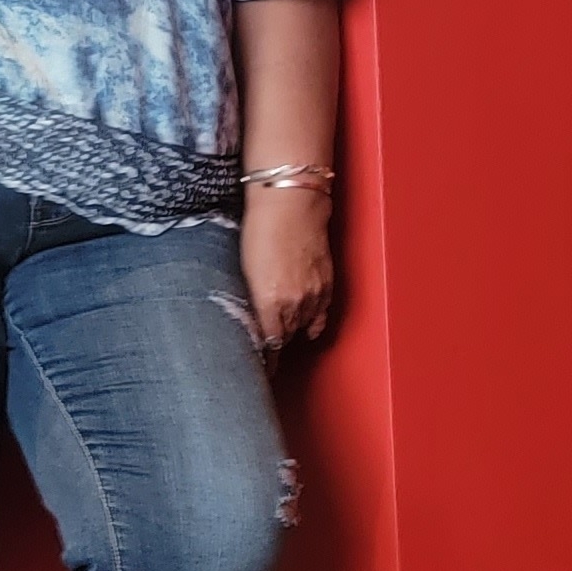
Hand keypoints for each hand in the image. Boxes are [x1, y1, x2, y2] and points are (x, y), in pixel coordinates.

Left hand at [238, 189, 332, 354]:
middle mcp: (295, 304)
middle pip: (285, 337)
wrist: (291, 203)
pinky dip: (313, 323)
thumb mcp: (244, 270)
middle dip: (275, 341)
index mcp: (270, 303)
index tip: (259, 367)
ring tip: (282, 334)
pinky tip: (308, 329)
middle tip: (265, 346)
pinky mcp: (327, 284)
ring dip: (292, 330)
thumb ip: (251, 299)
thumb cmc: (261, 229)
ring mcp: (314, 295)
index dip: (264, 359)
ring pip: (303, 326)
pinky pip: (322, 315)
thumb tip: (251, 318)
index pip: (269, 344)